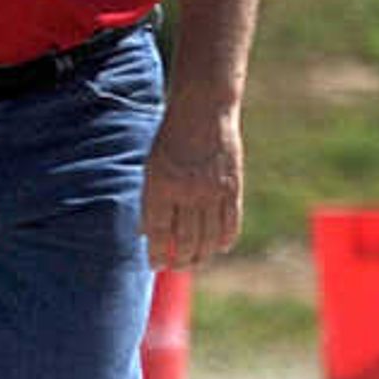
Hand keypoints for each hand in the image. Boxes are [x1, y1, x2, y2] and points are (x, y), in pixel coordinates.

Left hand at [142, 92, 244, 269]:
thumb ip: (151, 199)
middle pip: (186, 240)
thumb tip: (146, 233)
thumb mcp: (151, 166)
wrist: (204, 112)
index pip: (159, 231)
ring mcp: (212, 191)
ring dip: (202, 255)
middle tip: (176, 267)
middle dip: (180, 259)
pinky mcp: (233, 187)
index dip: (157, 252)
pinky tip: (220, 248)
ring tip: (195, 262)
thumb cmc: (170, 139)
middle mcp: (187, 192)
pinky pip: (231, 222)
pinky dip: (225, 239)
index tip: (155, 265)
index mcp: (161, 185)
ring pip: (209, 237)